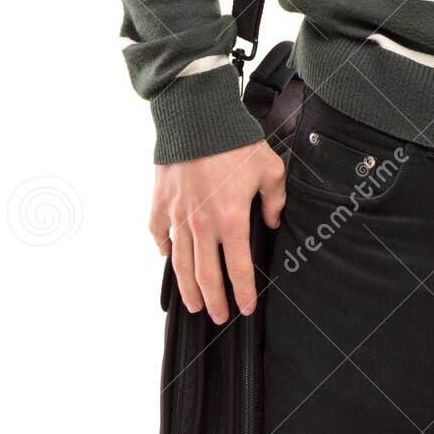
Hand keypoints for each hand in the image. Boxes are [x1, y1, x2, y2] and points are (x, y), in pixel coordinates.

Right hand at [149, 140, 285, 323]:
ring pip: (181, 264)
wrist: (197, 117)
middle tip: (220, 316)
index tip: (246, 308)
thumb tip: (272, 222)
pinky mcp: (160, 202)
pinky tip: (168, 257)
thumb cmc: (235, 140)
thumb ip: (274, 200)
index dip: (244, 292)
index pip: (239, 269)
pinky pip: (159, 234)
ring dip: (188, 288)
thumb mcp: (270, 168)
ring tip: (194, 304)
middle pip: (206, 276)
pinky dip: (164, 249)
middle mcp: (202, 225)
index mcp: (231, 220)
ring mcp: (177, 215)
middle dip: (215, 301)